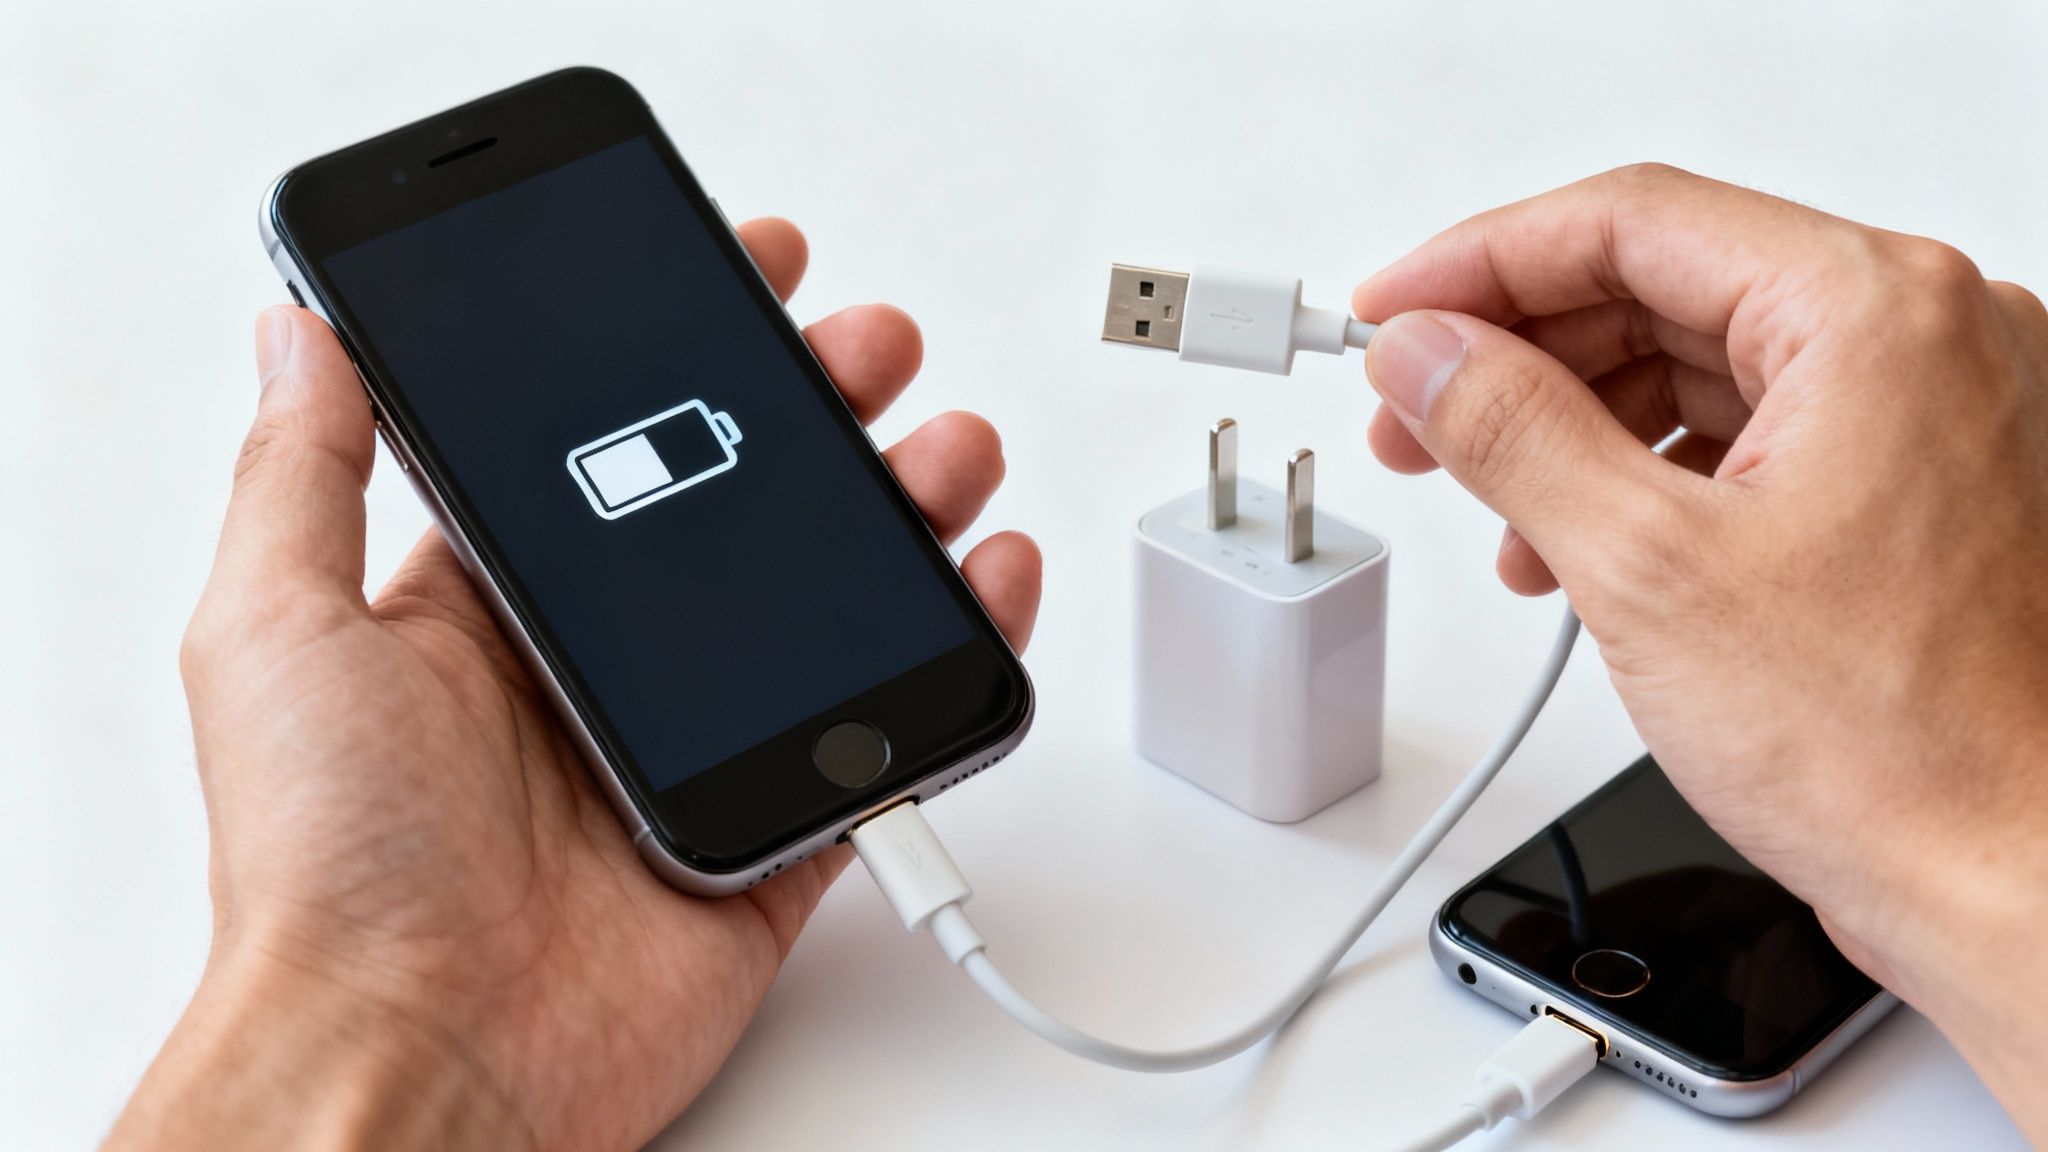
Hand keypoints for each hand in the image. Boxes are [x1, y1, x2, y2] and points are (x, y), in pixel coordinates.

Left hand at [107, 219, 1041, 1151]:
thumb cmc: (330, 865)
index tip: (745, 274)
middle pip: (742, 510)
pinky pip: (883, 738)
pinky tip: (985, 582)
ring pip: (829, 608)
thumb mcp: (278, 630)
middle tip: (868, 353)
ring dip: (904, 513)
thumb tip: (304, 330)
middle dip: (819, 412)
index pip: (608, 448)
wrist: (422, 1057)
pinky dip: (957, 657)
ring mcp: (691, 753)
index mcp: (487, 611)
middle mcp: (596, 673)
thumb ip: (303, 472)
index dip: (684, 355)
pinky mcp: (769, 840)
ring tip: (945, 450)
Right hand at [1352, 164, 2047, 1137]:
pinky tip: (1573, 544)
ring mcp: (1928, 414)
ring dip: (1572, 420)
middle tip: (1411, 410)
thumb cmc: (1899, 747)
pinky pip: (1748, 434)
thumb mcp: (1644, 568)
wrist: (2012, 885)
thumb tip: (1427, 352)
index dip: (1480, 263)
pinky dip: (1645, 475)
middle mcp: (1926, 338)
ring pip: (1698, 363)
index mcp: (1879, 313)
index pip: (1632, 223)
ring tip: (1485, 500)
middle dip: (1517, 350)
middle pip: (1663, 284)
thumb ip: (1510, 430)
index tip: (1391, 314)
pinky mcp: (1911, 489)